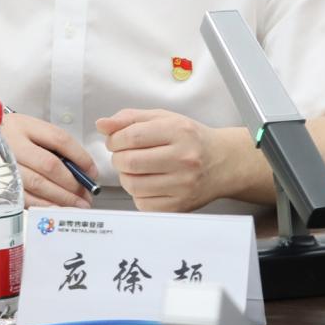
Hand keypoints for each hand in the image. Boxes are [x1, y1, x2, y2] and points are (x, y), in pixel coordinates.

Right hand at [0, 113, 97, 208]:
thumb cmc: (4, 138)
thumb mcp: (25, 129)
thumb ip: (49, 144)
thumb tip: (80, 169)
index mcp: (24, 126)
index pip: (59, 139)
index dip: (80, 156)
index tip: (92, 171)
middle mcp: (12, 144)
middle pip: (49, 165)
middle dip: (73, 183)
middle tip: (86, 194)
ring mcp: (3, 165)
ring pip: (38, 184)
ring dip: (62, 198)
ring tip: (78, 205)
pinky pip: (25, 198)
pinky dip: (44, 206)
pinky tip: (57, 209)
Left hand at [96, 108, 230, 211]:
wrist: (223, 162)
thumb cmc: (191, 139)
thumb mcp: (164, 118)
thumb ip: (130, 118)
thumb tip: (102, 124)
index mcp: (178, 132)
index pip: (132, 136)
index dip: (114, 139)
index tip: (115, 141)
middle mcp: (183, 159)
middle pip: (130, 162)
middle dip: (118, 158)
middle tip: (124, 155)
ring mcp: (183, 185)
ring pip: (133, 185)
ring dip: (125, 176)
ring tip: (134, 169)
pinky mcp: (179, 206)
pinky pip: (142, 203)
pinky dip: (137, 194)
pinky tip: (147, 183)